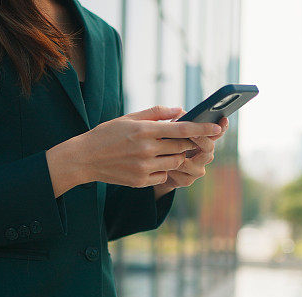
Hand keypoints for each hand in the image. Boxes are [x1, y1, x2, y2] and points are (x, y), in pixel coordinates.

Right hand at [46, 106, 221, 196]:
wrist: (84, 159)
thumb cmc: (107, 134)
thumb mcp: (128, 118)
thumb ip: (156, 113)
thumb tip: (180, 110)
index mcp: (144, 130)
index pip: (182, 128)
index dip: (203, 128)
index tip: (217, 127)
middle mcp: (146, 149)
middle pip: (181, 147)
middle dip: (186, 143)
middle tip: (184, 139)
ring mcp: (144, 167)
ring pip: (175, 163)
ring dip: (176, 157)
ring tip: (162, 151)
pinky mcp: (140, 181)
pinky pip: (163, 176)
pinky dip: (163, 170)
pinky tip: (150, 164)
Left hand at [153, 113, 228, 197]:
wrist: (157, 169)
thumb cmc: (166, 145)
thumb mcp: (170, 132)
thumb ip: (177, 122)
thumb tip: (180, 112)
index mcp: (204, 141)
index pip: (217, 133)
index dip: (222, 127)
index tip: (224, 119)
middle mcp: (205, 155)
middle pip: (209, 147)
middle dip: (200, 139)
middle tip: (191, 133)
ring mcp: (198, 169)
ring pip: (190, 161)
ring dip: (177, 154)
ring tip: (165, 148)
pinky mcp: (187, 180)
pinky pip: (178, 171)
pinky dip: (169, 165)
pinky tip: (161, 162)